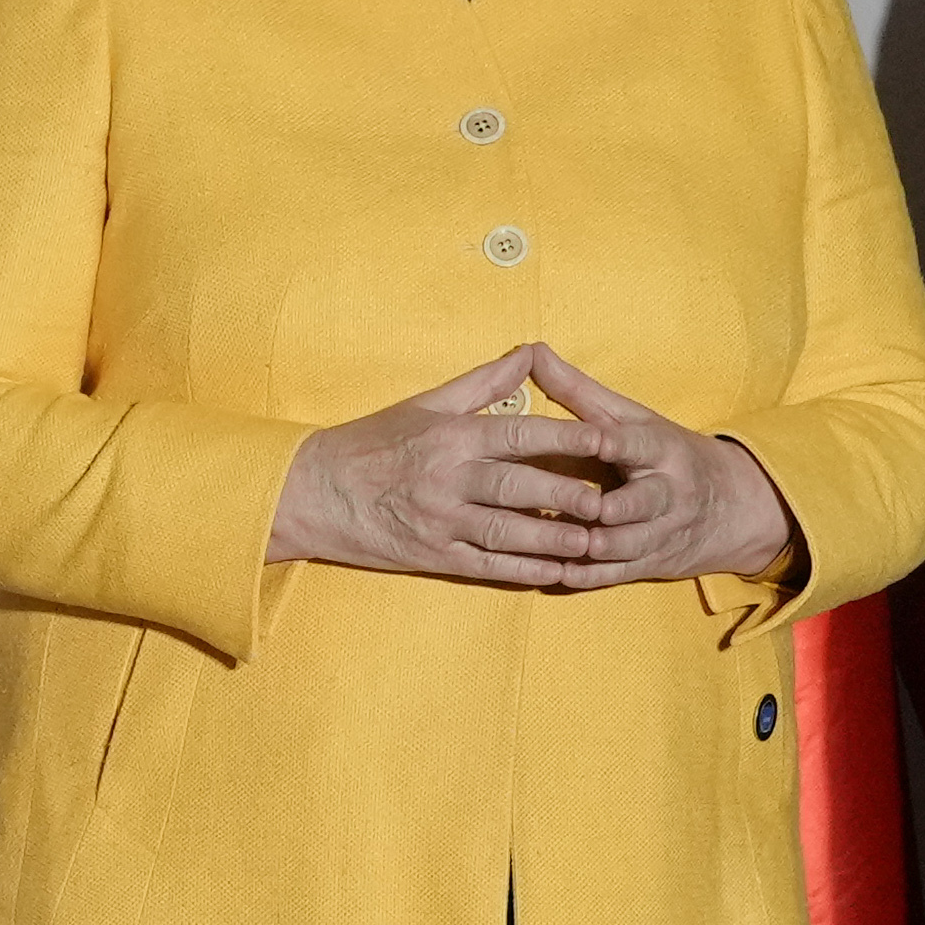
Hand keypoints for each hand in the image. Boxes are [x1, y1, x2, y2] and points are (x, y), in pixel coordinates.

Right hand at [268, 351, 630, 583]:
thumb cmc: (370, 443)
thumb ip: (483, 383)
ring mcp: (439, 521)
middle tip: (614, 502)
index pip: (520, 434)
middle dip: (569, 495)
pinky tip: (554, 572)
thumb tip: (530, 352)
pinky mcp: (431, 556)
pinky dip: (521, 571)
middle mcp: (448, 479)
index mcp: (451, 436)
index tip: (607, 440)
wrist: (310, 493)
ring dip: (553, 539)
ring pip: (507, 532)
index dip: (567, 438)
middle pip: (520, 487)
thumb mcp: (425, 404)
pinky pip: (484, 566)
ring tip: (593, 542)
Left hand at [466, 344, 797, 593]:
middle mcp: (667, 493)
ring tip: (559, 546)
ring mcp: (660, 532)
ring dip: (597, 548)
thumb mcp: (632, 417)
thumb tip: (531, 351)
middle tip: (589, 510)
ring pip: (629, 545)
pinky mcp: (649, 563)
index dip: (617, 443)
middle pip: (644, 503)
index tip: (596, 440)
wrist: (731, 507)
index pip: (640, 444)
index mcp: (662, 450)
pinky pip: (618, 574)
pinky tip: (555, 573)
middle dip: (617, 509)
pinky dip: (588, 575)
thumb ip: (579, 391)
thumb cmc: (665, 452)